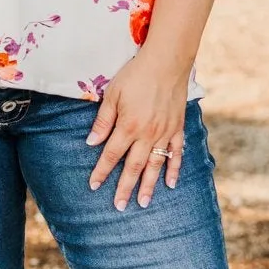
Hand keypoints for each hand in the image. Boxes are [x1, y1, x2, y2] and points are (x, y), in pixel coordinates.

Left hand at [85, 51, 187, 208]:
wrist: (167, 61)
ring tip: (142, 203)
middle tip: (119, 206)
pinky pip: (176, 153)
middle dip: (124, 188)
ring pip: (155, 165)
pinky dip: (174, 169)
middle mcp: (147, 134)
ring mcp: (165, 133)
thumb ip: (103, 121)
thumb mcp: (112, 94)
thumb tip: (91, 143)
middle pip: (133, 166)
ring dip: (149, 186)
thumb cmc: (135, 75)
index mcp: (128, 126)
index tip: (93, 186)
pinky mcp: (177, 128)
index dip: (101, 171)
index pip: (111, 155)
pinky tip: (170, 183)